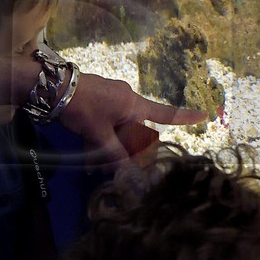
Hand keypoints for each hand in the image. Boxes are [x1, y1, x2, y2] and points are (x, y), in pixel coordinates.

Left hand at [58, 72, 205, 167]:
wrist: (55, 88)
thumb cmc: (83, 108)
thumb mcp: (99, 135)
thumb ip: (116, 153)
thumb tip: (129, 171)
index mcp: (134, 105)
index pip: (166, 113)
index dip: (185, 117)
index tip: (204, 115)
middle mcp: (128, 100)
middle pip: (137, 130)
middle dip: (128, 149)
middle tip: (112, 166)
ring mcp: (113, 98)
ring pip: (120, 128)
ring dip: (111, 146)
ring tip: (94, 164)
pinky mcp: (100, 99)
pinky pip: (109, 122)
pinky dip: (102, 137)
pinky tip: (88, 151)